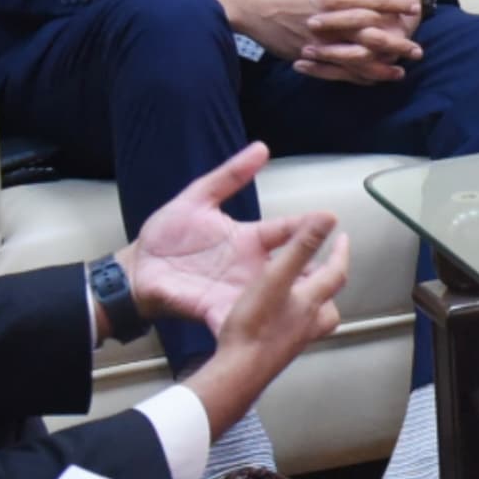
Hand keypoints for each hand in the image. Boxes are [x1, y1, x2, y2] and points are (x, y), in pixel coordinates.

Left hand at [121, 143, 310, 332]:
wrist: (138, 268)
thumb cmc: (166, 234)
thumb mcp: (198, 198)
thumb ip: (229, 175)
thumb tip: (261, 148)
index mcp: (249, 239)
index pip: (288, 230)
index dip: (309, 225)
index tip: (329, 218)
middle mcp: (250, 268)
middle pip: (291, 270)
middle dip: (315, 270)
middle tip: (339, 267)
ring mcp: (237, 291)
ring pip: (274, 300)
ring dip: (293, 303)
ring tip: (317, 303)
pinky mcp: (217, 310)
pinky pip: (239, 321)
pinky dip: (253, 327)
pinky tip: (268, 331)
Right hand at [180, 206, 351, 428]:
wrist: (238, 372)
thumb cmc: (254, 327)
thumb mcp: (276, 277)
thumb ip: (301, 247)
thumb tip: (326, 220)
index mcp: (310, 301)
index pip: (336, 273)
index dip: (341, 253)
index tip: (342, 239)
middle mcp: (308, 322)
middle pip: (329, 302)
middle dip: (327, 283)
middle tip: (321, 268)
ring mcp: (295, 340)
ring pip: (314, 319)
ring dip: (310, 304)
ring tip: (298, 293)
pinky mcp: (279, 351)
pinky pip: (293, 331)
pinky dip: (290, 319)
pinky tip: (274, 317)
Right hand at [206, 0, 421, 83]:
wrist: (256, 7)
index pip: (373, 2)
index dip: (396, 6)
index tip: (414, 11)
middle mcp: (329, 21)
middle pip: (370, 34)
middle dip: (396, 43)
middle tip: (417, 50)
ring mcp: (319, 43)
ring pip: (356, 59)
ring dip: (381, 67)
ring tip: (400, 72)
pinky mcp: (309, 57)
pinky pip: (338, 71)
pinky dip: (357, 76)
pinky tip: (372, 79)